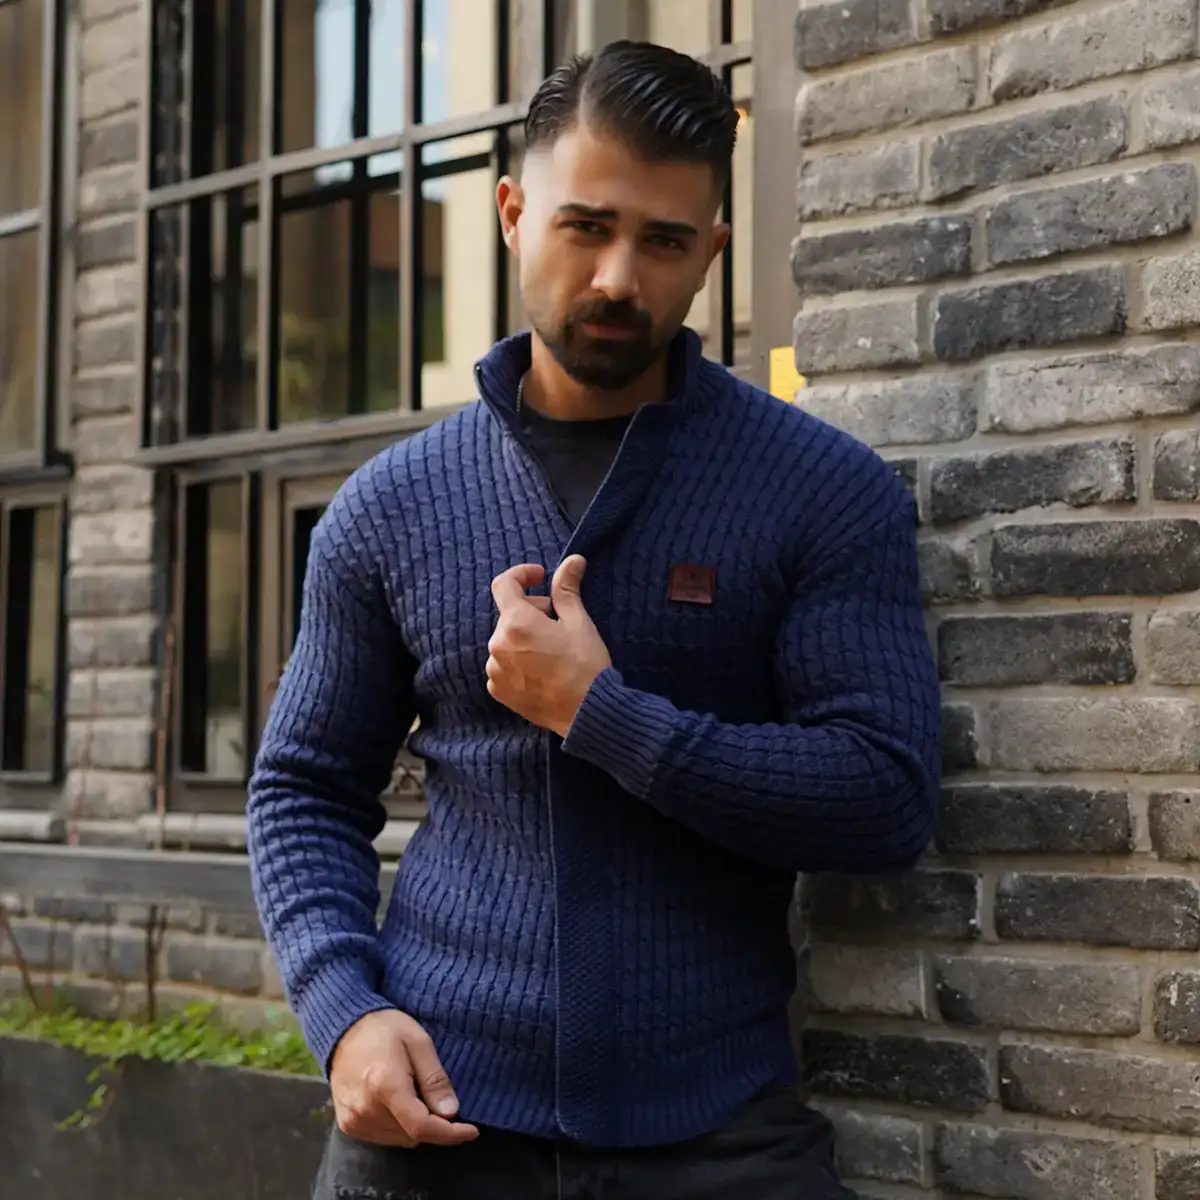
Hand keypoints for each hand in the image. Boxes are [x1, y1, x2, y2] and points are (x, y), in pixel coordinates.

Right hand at [329, 1009, 479, 1147]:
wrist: (344, 1028)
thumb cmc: (385, 1029)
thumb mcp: (418, 1042)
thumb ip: (435, 1078)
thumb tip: (451, 1112)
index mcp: (385, 1086)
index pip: (422, 1126)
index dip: (450, 1134)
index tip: (472, 1131)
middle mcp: (366, 1109)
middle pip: (412, 1135)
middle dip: (433, 1124)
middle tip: (437, 1098)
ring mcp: (353, 1120)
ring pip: (400, 1140)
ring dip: (415, 1126)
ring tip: (414, 1094)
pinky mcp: (347, 1125)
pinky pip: (383, 1137)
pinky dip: (398, 1127)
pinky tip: (397, 1102)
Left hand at [487, 556, 611, 737]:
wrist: (586, 712)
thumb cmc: (585, 666)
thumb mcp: (578, 622)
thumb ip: (567, 588)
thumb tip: (573, 560)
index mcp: (516, 624)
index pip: (504, 584)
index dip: (522, 574)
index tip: (540, 576)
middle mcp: (497, 645)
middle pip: (508, 614)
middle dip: (531, 610)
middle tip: (557, 619)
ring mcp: (495, 670)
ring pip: (505, 640)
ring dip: (524, 636)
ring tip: (551, 648)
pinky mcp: (498, 691)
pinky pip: (502, 664)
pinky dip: (518, 660)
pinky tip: (542, 668)